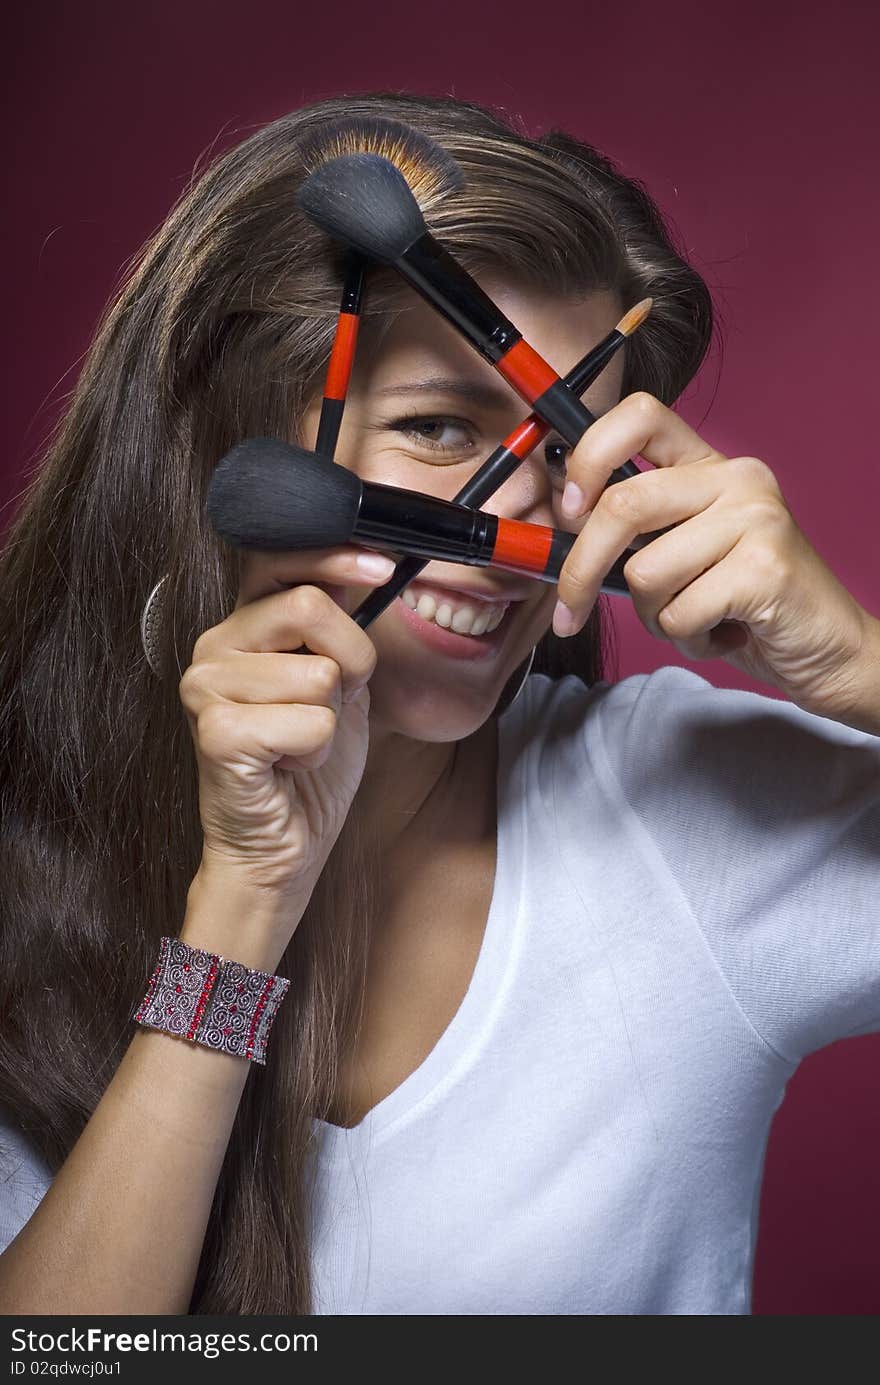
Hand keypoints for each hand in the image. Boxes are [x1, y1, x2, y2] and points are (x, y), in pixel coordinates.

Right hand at [178, 545, 392, 930]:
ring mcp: (207, 687)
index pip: (280, 556)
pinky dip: (317, 753)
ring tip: (300, 743)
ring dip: (331, 720)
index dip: (335, 555)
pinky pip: (311, 723)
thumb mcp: (341, 683)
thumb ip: (342, 628)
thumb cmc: (307, 768)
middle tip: (330, 705)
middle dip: (351, 661)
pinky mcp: (217, 733)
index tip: (382, 566)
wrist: (281, 847)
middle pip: (309, 606)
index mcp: (243, 626)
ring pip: (319, 674)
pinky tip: (287, 766)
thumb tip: (371, 567)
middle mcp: (215, 647)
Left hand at [552, 392, 874, 723]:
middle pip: (622, 504)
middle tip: (571, 612)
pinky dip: (689, 639)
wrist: (828, 649)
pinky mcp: (765, 568)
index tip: (570, 508)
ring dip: (655, 616)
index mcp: (710, 465)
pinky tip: (724, 633)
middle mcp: (736, 478)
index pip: (639, 415)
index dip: (590, 456)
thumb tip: (560, 531)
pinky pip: (679, 613)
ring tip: (696, 619)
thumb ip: (636, 533)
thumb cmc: (744, 606)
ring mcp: (755, 518)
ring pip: (645, 572)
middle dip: (582, 570)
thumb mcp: (682, 554)